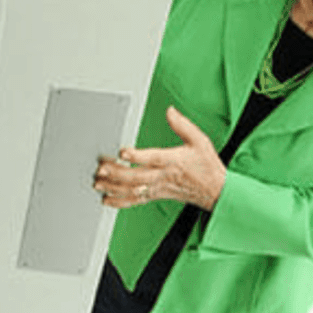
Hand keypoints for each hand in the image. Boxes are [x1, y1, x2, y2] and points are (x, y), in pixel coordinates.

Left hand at [93, 106, 226, 210]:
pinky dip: (120, 201)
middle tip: (100, 169)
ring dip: (113, 187)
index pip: (154, 158)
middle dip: (117, 173)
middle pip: (137, 176)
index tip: (123, 151)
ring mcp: (158, 188)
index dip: (137, 155)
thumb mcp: (200, 140)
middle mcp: (163, 176)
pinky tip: (106, 199)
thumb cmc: (206, 166)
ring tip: (97, 183)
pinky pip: (136, 200)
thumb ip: (183, 125)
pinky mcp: (156, 195)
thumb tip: (170, 111)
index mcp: (173, 161)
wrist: (215, 191)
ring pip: (133, 190)